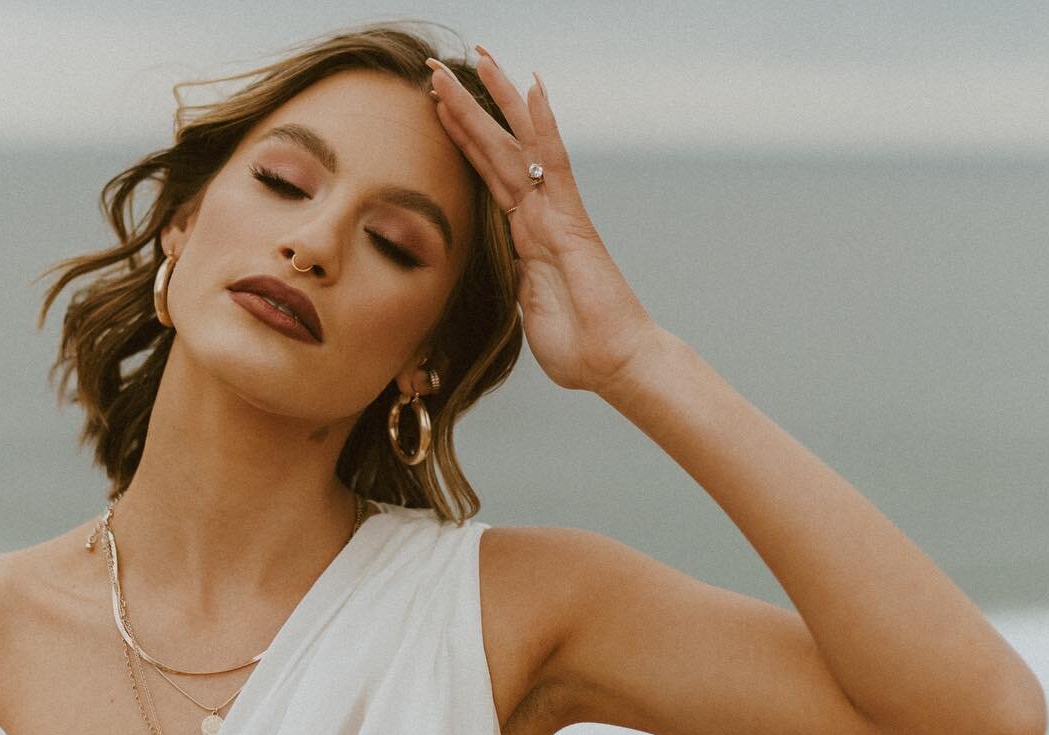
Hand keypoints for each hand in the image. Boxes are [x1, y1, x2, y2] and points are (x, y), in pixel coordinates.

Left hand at [427, 47, 659, 394]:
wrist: (614, 364)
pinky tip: (532, 85)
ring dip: (495, 101)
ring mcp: (555, 213)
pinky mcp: (572, 221)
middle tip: (434, 68)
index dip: (462, 141)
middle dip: (465, 108)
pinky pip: (555, 163)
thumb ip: (513, 287)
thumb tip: (503, 275)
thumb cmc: (579, 349)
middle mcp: (539, 215)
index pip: (486, 177)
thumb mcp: (527, 314)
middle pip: (496, 149)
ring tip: (474, 56)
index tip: (434, 108)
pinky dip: (543, 124)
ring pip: (519, 145)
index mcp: (523, 237)